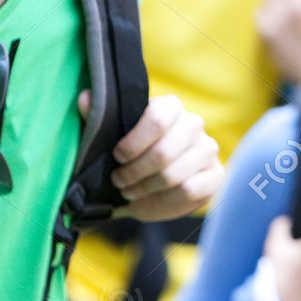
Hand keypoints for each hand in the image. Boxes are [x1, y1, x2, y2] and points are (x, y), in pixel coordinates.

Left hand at [86, 92, 223, 222]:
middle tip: (119, 182)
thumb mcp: (111, 135)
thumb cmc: (131, 153)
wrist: (152, 180)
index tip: (117, 156)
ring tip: (130, 192)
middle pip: (164, 153)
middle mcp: (194, 125)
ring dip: (145, 189)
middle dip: (135, 173)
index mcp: (171, 107)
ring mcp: (208, 151)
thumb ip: (97, 116)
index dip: (133, 143)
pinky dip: (163, 202)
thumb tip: (84, 98)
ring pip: (175, 175)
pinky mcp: (215, 176)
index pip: (157, 119)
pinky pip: (189, 192)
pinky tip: (149, 201)